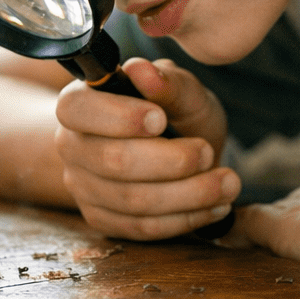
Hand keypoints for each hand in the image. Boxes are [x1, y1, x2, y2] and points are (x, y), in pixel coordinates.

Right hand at [54, 57, 239, 239]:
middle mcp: (71, 145)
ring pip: (132, 201)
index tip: (161, 119)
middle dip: (170, 160)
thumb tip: (141, 70)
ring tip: (228, 182)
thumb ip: (168, 82)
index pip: (78, 109)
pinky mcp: (103, 219)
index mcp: (79, 103)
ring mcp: (82, 186)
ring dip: (188, 194)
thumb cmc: (174, 114)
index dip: (120, 117)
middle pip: (112, 161)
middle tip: (207, 152)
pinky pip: (142, 228)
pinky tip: (215, 206)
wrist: (177, 149)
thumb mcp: (182, 91)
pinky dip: (185, 219)